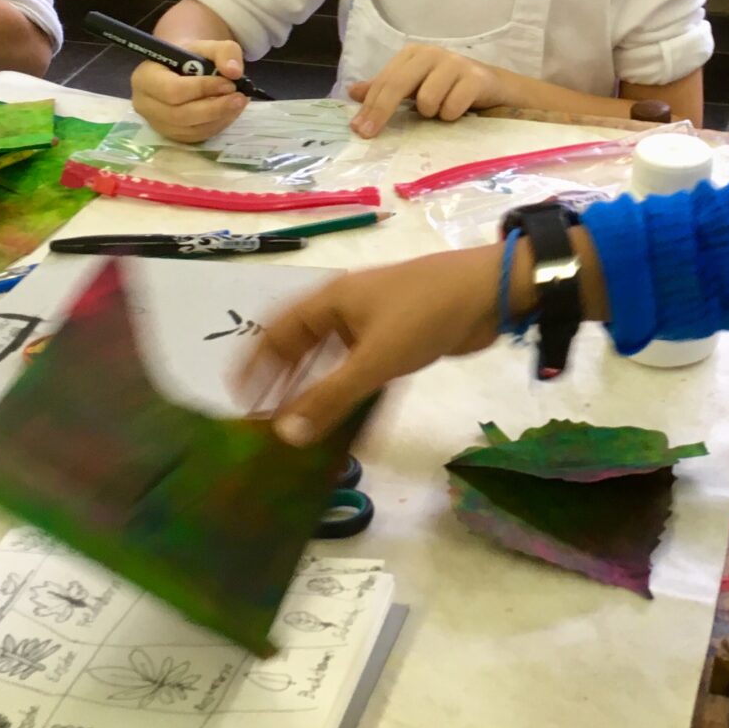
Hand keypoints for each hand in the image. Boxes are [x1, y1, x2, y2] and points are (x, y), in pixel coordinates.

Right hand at [128, 37, 248, 142]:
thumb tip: (234, 71)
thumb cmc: (191, 57)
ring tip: (238, 103)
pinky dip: (217, 126)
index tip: (229, 83)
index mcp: (145, 78)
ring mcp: (157, 124)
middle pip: (181, 115)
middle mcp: (145, 104)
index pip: (172, 90)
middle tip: (240, 97)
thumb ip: (224, 52)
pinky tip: (229, 112)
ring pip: (191, 129)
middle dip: (214, 107)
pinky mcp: (172, 136)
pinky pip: (196, 136)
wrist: (183, 70)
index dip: (203, 88)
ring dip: (219, 118)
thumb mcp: (208, 46)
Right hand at [238, 244, 506, 444]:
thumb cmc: (425, 314)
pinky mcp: (399, 342)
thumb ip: (331, 397)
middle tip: (266, 423)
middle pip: (302, 349)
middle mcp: (345, 311)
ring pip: (334, 363)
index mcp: (329, 302)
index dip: (255, 365)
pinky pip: (365, 373)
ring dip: (319, 394)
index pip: (276, 333)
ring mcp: (373, 326)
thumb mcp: (375, 358)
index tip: (238, 400)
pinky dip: (355, 396)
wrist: (490, 293)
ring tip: (300, 431)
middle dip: (284, 384)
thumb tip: (285, 435)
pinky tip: (350, 427)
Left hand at [348, 44, 515, 138]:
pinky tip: (458, 111)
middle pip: (397, 85)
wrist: (493, 87)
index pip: (384, 81)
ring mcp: (454, 63)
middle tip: (369, 135)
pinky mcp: (475, 78)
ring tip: (441, 111)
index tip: (357, 130)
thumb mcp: (415, 86)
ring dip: (431, 113)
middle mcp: (431, 54)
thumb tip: (353, 92)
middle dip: (381, 113)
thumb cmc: (449, 87)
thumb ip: (386, 89)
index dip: (369, 106)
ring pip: (426, 100)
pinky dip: (451, 115)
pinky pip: (451, 107)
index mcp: (413, 54)